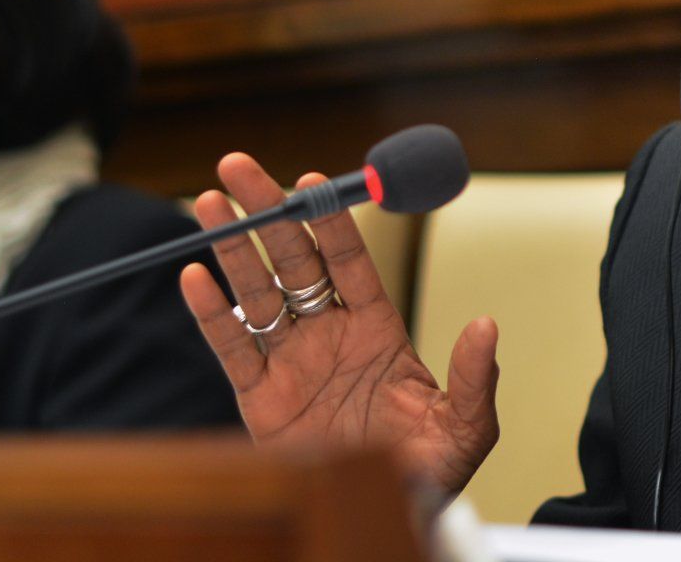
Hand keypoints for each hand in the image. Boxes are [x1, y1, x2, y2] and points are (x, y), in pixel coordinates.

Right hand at [180, 153, 498, 494]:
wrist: (387, 514)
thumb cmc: (428, 472)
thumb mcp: (465, 427)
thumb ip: (474, 378)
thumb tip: (487, 325)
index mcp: (378, 329)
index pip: (350, 261)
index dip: (329, 221)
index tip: (314, 180)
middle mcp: (329, 335)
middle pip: (293, 260)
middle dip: (268, 211)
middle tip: (239, 166)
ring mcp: (291, 363)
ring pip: (256, 293)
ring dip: (232, 248)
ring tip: (208, 201)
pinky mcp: (260, 400)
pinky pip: (232, 348)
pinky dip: (211, 313)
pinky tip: (193, 276)